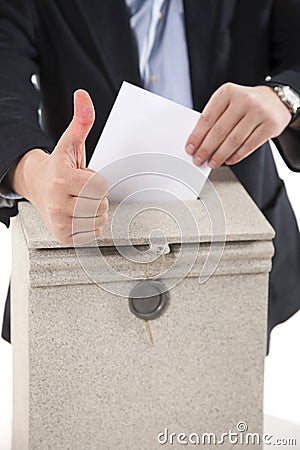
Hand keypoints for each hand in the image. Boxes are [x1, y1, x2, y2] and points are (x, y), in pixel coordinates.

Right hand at [9, 90, 108, 244]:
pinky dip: (91, 224)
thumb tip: (83, 96)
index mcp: (62, 181)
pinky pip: (94, 233)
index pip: (102, 187)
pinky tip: (78, 213)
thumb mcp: (71, 142)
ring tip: (79, 200)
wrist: (38, 186)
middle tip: (80, 190)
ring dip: (95, 210)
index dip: (96, 180)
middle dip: (97, 196)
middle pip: (102, 205)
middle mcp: (58, 204)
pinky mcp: (63, 236)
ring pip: (100, 220)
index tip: (82, 177)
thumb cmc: (58, 166)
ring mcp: (60, 223)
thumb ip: (81, 121)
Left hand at [185, 83, 291, 167]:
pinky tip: (228, 160)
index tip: (190, 148)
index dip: (197, 136)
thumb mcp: (228, 102)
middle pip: (219, 131)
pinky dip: (236, 156)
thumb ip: (215, 117)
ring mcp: (258, 112)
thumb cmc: (246, 103)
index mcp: (228, 92)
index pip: (207, 118)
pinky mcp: (270, 125)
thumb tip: (198, 142)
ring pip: (234, 140)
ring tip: (212, 162)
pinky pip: (249, 146)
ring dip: (220, 155)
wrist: (275, 100)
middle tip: (199, 159)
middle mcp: (244, 99)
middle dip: (206, 149)